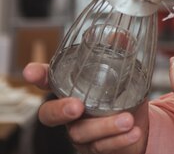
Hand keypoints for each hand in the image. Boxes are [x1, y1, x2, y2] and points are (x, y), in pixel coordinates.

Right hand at [22, 63, 148, 153]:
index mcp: (73, 90)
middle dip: (60, 110)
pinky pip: (102, 147)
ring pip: (81, 133)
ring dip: (105, 126)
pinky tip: (133, 132)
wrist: (138, 129)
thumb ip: (120, 57)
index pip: (49, 81)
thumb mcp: (125, 77)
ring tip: (127, 120)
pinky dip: (118, 140)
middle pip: (50, 114)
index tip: (31, 72)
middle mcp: (70, 112)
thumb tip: (120, 37)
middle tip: (76, 106)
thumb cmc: (123, 100)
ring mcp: (80, 133)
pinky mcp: (95, 148)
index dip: (38, 76)